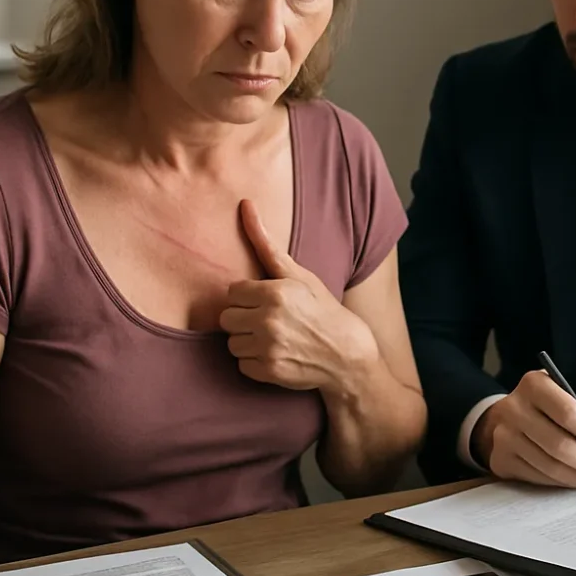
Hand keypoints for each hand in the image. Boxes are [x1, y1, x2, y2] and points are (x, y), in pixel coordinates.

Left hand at [219, 200, 374, 393]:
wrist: (348, 353)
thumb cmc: (322, 309)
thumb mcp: (300, 275)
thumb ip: (266, 245)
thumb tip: (244, 204)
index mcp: (274, 292)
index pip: (233, 292)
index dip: (249, 297)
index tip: (268, 301)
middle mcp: (268, 320)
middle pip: (227, 318)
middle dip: (244, 318)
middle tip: (269, 320)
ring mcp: (268, 348)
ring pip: (232, 342)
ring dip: (248, 341)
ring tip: (274, 338)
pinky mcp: (268, 371)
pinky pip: (242, 364)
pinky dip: (255, 362)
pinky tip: (276, 354)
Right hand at [472, 370, 575, 488]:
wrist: (508, 420)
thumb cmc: (550, 411)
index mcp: (535, 385)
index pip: (567, 412)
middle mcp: (514, 408)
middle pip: (559, 444)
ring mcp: (504, 435)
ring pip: (549, 466)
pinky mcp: (501, 459)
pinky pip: (538, 478)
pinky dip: (561, 482)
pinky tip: (574, 479)